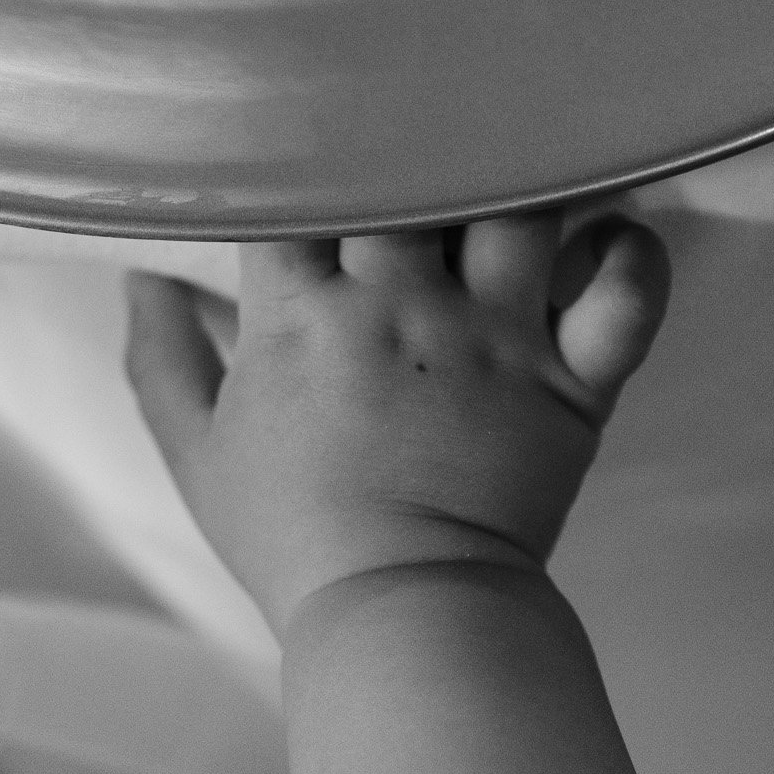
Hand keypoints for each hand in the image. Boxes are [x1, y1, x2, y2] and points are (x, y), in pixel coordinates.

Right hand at [123, 210, 671, 638]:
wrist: (402, 615)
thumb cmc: (292, 536)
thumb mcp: (196, 452)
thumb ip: (163, 356)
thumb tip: (143, 278)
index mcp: (301, 316)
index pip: (298, 191)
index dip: (298, 164)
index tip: (300, 164)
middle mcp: (401, 305)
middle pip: (410, 176)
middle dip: (406, 158)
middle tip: (408, 158)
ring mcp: (494, 335)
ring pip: (519, 206)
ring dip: (515, 186)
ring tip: (505, 183)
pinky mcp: (570, 378)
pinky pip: (627, 290)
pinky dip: (629, 254)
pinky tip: (606, 236)